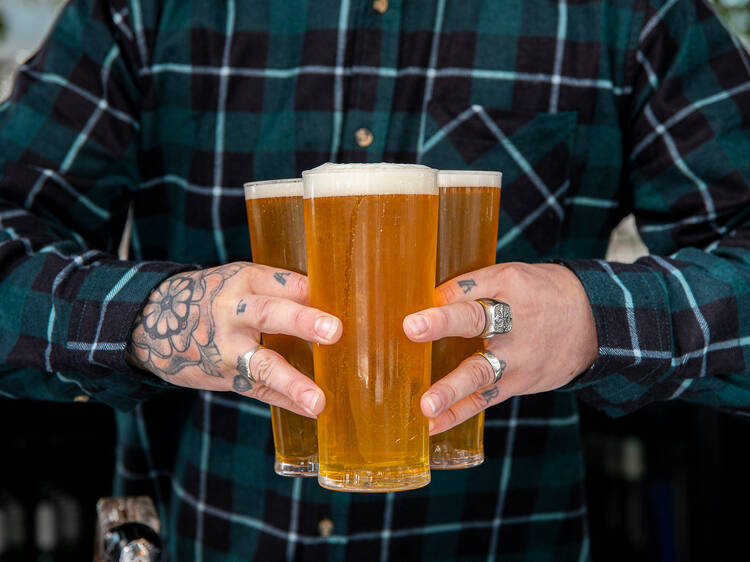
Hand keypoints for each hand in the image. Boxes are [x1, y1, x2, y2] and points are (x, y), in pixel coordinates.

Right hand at [126, 262, 341, 416]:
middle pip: (271, 314)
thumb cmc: (217, 297)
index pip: (288, 283)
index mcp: (246, 281)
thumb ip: (283, 290)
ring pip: (262, 364)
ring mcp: (228, 348)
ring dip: (293, 383)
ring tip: (318, 402)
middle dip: (303, 322)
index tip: (353, 301)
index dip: (318, 293)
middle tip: (335, 331)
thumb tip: (339, 300)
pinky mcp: (226, 376)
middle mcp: (235, 311)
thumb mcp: (242, 282)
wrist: (154, 322)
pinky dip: (286, 400)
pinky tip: (312, 411)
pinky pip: (259, 391)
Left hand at [403, 263, 596, 433]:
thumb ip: (471, 288)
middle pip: (477, 318)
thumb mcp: (512, 276)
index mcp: (509, 284)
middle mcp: (515, 319)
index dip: (443, 294)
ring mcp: (518, 355)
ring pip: (481, 370)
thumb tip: (421, 300)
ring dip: (451, 388)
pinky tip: (433, 426)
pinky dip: (458, 414)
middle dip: (444, 323)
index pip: (471, 285)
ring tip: (426, 405)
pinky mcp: (518, 382)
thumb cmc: (538, 294)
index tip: (415, 302)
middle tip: (412, 328)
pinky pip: (485, 399)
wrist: (593, 321)